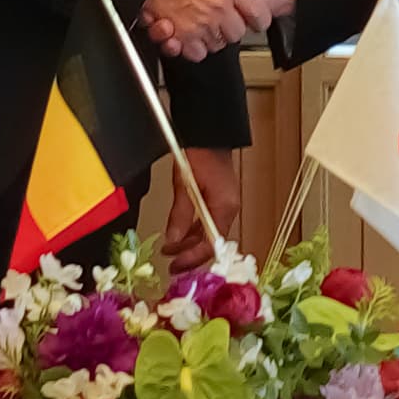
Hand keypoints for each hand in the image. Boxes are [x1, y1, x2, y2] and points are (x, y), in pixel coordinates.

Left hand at [153, 152, 238, 270]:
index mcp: (224, 208)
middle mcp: (228, 209)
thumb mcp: (185, 185)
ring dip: (190, 243)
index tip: (175, 266)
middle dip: (189, 254)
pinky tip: (180, 233)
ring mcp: (225, 204)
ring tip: (171, 249)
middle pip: (210, 242)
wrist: (209, 131)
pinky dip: (194, 230)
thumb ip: (180, 214)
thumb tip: (173, 240)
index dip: (192, 258)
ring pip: (208, 232)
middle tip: (170, 262)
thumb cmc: (199, 153)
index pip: (210, 245)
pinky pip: (208, 221)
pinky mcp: (219, 198)